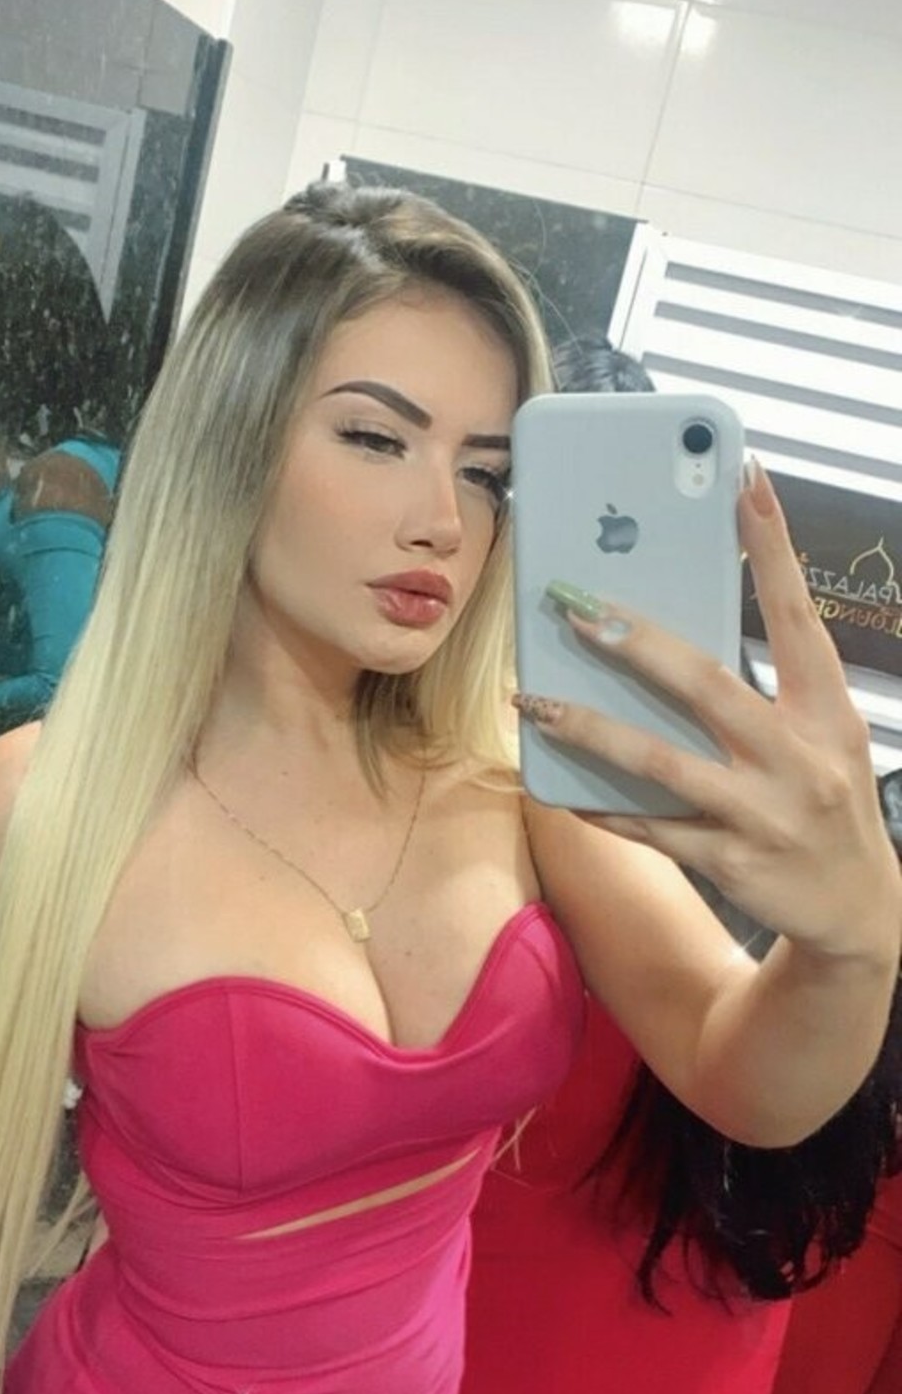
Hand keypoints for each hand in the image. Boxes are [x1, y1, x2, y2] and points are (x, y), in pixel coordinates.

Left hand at [515, 460, 900, 961]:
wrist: (860, 913)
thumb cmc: (826, 801)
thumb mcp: (821, 736)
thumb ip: (766, 687)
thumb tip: (672, 631)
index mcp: (827, 710)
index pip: (797, 614)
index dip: (771, 547)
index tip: (742, 480)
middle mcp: (799, 757)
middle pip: (707, 685)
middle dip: (637, 643)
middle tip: (575, 605)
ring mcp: (764, 814)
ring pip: (661, 762)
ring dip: (589, 728)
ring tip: (534, 701)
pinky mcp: (732, 862)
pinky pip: (650, 828)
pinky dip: (602, 806)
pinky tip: (557, 787)